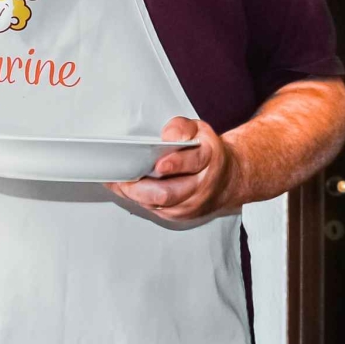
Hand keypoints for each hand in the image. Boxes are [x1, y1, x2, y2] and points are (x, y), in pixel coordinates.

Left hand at [105, 117, 240, 222]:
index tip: (159, 164)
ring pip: (158, 205)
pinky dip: (137, 199)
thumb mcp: (198, 131)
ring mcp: (190, 203)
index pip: (193, 162)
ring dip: (134, 195)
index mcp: (208, 158)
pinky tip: (126, 189)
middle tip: (123, 178)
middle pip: (169, 193)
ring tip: (118, 183)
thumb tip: (166, 136)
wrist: (226, 180)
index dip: (175, 164)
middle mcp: (201, 185)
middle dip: (141, 187)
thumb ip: (180, 128)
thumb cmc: (207, 153)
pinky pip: (154, 210)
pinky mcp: (180, 215)